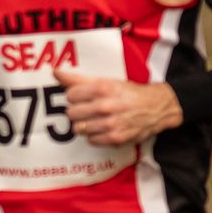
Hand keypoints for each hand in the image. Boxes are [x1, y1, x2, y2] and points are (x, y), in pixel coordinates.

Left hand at [52, 68, 182, 146]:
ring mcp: (110, 124)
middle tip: (86, 109)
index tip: (81, 97)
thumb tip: (56, 72)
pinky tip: (101, 128)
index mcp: (102, 88)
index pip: (71, 95)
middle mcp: (106, 106)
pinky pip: (91, 140)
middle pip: (72, 113)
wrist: (156, 108)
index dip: (74, 96)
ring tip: (93, 119)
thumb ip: (79, 79)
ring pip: (79, 129)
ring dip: (83, 125)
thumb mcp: (107, 82)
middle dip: (77, 111)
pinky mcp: (115, 139)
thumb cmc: (129, 93)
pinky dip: (94, 136)